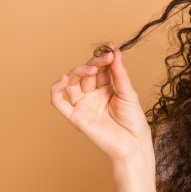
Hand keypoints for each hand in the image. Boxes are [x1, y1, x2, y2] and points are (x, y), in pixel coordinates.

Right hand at [50, 46, 152, 166]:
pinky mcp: (75, 117)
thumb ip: (119, 73)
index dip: (103, 57)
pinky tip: (64, 79)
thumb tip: (115, 51)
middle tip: (105, 57)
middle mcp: (92, 95)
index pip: (99, 68)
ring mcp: (83, 105)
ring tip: (92, 68)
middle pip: (85, 73)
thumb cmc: (133, 121)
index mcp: (106, 89)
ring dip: (78, 72)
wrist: (133, 144)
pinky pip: (59, 102)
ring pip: (71, 83)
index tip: (111, 47)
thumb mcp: (128, 92)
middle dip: (94, 63)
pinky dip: (57, 89)